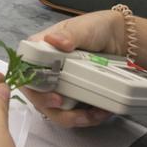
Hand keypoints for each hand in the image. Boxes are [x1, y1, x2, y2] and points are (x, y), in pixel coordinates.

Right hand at [23, 10, 126, 127]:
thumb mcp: (82, 29)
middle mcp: (45, 71)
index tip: (55, 98)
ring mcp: (59, 85)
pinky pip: (72, 113)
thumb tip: (54, 41)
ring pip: (54, 110)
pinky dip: (85, 118)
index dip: (36, 91)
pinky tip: (99, 112)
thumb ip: (69, 35)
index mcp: (39, 51)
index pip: (26, 75)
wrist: (120, 38)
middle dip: (57, 111)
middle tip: (76, 113)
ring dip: (73, 117)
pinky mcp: (73, 95)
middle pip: (39, 98)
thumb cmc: (95, 28)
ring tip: (93, 114)